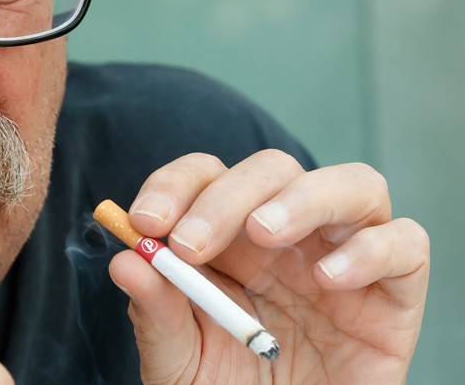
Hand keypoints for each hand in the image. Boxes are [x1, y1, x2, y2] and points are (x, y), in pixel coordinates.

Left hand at [109, 151, 428, 383]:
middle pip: (270, 170)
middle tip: (190, 244)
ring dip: (303, 197)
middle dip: (225, 196)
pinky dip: (372, 249)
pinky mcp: (394, 292)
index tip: (145, 222)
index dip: (173, 185)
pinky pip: (405, 244)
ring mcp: (344, 256)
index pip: (205, 176)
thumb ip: (155, 313)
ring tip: (264, 234)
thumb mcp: (178, 361)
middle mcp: (288, 236)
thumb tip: (125, 261)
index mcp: (228, 238)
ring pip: (351, 184)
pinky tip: (330, 280)